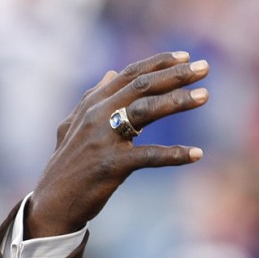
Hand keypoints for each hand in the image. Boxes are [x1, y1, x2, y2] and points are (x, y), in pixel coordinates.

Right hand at [26, 51, 209, 237]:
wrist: (53, 201)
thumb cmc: (70, 164)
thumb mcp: (75, 124)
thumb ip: (94, 97)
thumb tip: (111, 73)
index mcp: (93, 104)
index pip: (130, 75)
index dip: (158, 63)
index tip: (185, 56)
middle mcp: (97, 115)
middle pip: (142, 86)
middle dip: (175, 75)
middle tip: (204, 68)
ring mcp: (104, 139)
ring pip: (146, 111)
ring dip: (178, 101)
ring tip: (205, 96)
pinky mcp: (111, 165)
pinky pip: (149, 156)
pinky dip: (174, 154)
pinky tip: (197, 154)